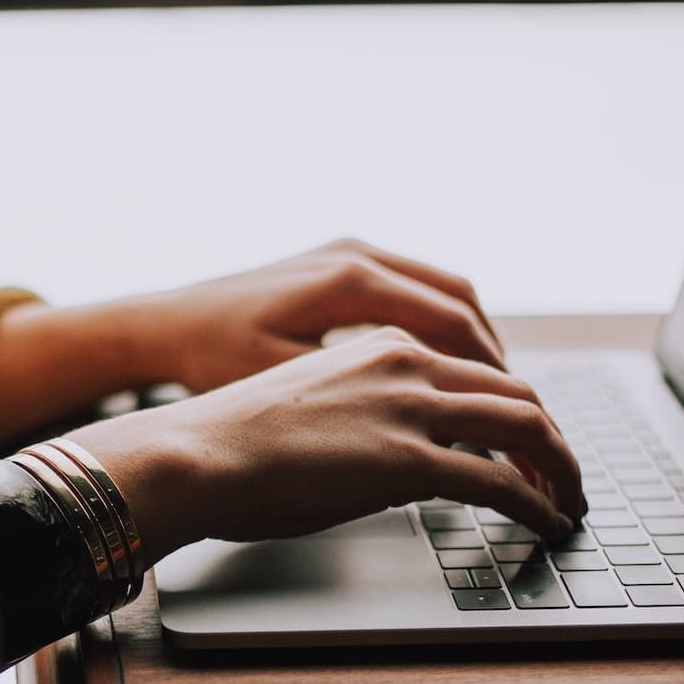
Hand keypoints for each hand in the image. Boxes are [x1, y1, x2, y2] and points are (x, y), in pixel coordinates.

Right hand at [66, 327, 583, 562]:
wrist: (194, 453)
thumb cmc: (230, 439)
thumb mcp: (309, 401)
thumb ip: (361, 409)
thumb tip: (387, 453)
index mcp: (381, 343)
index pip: (476, 367)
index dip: (514, 408)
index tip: (526, 442)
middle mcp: (406, 362)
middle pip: (516, 392)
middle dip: (552, 439)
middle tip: (564, 475)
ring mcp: (410, 408)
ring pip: (526, 427)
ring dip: (560, 468)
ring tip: (568, 502)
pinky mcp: (409, 460)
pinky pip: (502, 482)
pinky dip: (538, 503)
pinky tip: (546, 523)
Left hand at [122, 238, 503, 393]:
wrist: (162, 325)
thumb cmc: (212, 360)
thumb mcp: (287, 387)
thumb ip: (361, 402)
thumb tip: (433, 431)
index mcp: (350, 282)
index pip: (454, 326)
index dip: (493, 377)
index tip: (518, 419)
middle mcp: (357, 256)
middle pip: (461, 303)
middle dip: (496, 361)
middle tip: (521, 412)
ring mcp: (349, 253)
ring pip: (443, 291)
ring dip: (474, 341)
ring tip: (494, 394)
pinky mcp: (338, 262)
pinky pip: (414, 288)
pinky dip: (442, 325)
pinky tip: (445, 368)